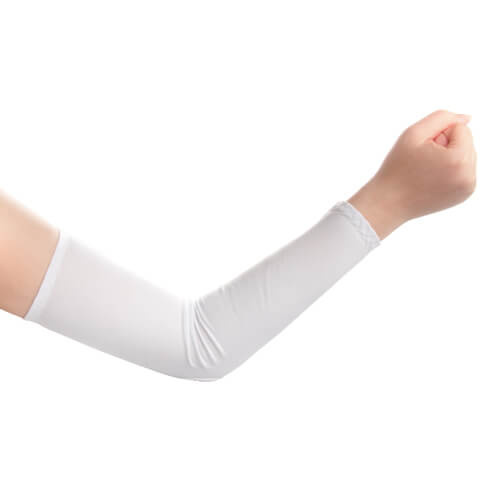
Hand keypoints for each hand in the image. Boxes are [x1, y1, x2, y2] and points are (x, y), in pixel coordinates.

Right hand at [348, 109, 476, 239]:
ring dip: (448, 158)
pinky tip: (432, 179)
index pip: (461, 128)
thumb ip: (442, 117)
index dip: (438, 136)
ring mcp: (468, 188)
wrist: (389, 202)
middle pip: (466, 142)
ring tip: (427, 172)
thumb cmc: (397, 168)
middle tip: (423, 163)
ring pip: (466, 155)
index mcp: (459, 160)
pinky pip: (463, 169)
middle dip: (445, 147)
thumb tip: (466, 118)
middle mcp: (469, 176)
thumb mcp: (414, 133)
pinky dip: (450, 169)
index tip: (422, 153)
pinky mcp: (464, 194)